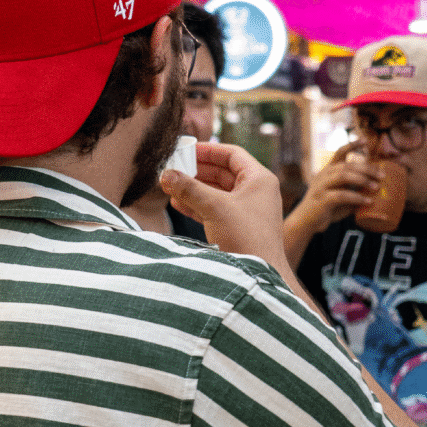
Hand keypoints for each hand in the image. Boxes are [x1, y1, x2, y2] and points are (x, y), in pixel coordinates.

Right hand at [161, 142, 287, 270]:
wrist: (258, 276)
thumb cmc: (247, 239)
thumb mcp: (215, 208)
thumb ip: (189, 189)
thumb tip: (167, 174)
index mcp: (259, 180)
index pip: (232, 155)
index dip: (208, 150)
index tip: (187, 150)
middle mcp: (256, 192)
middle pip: (222, 173)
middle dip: (197, 172)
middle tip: (174, 169)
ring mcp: (247, 211)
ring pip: (216, 193)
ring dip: (194, 189)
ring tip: (171, 187)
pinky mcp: (238, 228)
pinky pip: (215, 209)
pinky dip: (197, 205)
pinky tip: (178, 204)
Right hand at [283, 141, 382, 268]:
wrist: (306, 222)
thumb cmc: (325, 209)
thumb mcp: (341, 197)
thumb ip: (354, 191)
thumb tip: (376, 190)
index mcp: (327, 171)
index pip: (339, 153)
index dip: (352, 145)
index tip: (365, 141)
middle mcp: (323, 175)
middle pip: (347, 165)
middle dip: (366, 168)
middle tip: (382, 175)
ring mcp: (321, 186)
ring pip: (343, 175)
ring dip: (362, 180)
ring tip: (376, 187)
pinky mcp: (322, 199)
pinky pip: (342, 195)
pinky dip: (357, 197)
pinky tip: (367, 201)